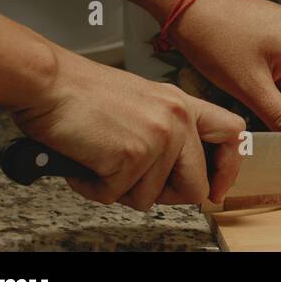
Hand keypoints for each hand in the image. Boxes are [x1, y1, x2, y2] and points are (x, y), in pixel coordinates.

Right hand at [11, 48, 245, 209]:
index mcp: (183, 103)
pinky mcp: (132, 155)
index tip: (214, 188)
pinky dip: (93, 187)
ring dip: (118, 189)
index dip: (226, 168)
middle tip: (131, 181)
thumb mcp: (143, 102)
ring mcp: (159, 137)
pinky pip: (115, 196)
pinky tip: (84, 161)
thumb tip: (180, 172)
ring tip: (98, 159)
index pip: (232, 134)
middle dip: (162, 196)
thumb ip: (168, 130)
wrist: (48, 83)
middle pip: (196, 186)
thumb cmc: (82, 94)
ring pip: (150, 199)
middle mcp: (178, 118)